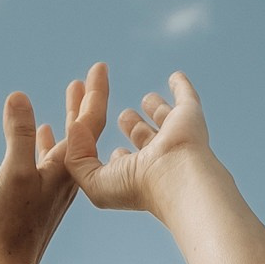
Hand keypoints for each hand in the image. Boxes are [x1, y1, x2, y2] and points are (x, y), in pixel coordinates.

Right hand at [0, 68, 109, 263]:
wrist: (9, 262)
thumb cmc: (11, 220)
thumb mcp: (13, 172)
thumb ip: (18, 135)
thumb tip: (20, 96)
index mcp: (68, 166)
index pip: (89, 122)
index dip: (95, 93)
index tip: (100, 66)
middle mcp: (69, 174)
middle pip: (85, 130)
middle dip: (88, 100)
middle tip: (93, 73)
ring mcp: (57, 185)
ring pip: (71, 142)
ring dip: (72, 117)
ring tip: (71, 93)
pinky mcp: (43, 195)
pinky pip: (53, 157)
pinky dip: (51, 140)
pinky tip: (43, 133)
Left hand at [64, 67, 214, 213]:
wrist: (176, 177)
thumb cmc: (136, 186)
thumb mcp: (94, 181)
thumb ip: (77, 156)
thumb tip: (76, 126)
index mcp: (137, 173)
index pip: (120, 158)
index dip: (110, 149)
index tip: (88, 130)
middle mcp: (157, 155)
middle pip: (140, 133)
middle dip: (129, 122)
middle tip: (117, 110)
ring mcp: (174, 135)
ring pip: (163, 117)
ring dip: (155, 106)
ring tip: (146, 98)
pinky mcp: (188, 115)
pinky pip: (185, 96)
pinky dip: (181, 86)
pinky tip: (176, 77)